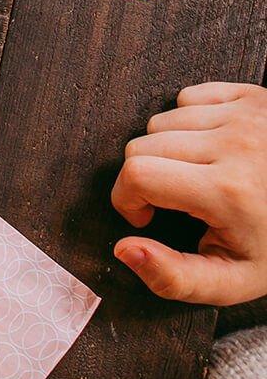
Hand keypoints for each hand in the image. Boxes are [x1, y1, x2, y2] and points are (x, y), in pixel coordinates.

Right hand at [111, 82, 266, 305]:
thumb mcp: (231, 282)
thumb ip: (173, 279)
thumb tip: (124, 249)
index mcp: (229, 192)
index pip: (137, 175)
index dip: (126, 200)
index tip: (145, 216)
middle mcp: (237, 145)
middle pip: (140, 146)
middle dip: (143, 177)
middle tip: (171, 200)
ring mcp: (247, 115)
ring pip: (161, 121)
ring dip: (165, 149)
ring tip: (194, 174)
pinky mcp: (253, 96)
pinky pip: (188, 97)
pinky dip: (188, 122)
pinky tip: (208, 149)